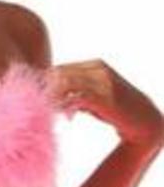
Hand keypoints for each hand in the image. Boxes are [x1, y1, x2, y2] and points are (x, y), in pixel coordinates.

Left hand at [46, 59, 163, 148]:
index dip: (47, 84)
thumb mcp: (94, 97)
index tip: (42, 101)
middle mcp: (99, 69)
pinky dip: (67, 106)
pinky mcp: (105, 96)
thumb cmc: (117, 111)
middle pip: (59, 73)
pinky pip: (76, 97)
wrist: (145, 121)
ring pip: (65, 83)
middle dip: (47, 91)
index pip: (60, 68)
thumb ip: (77, 93)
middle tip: (45, 108)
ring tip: (56, 113)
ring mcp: (102, 81)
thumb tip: (53, 99)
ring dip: (55, 99)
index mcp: (96, 65)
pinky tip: (69, 118)